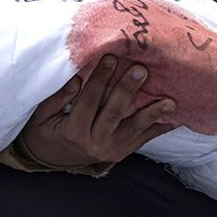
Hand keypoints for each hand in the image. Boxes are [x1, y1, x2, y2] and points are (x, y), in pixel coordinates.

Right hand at [16, 55, 178, 167]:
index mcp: (74, 131)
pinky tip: (175, 118)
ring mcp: (111, 150)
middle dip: (128, 90)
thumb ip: (57, 98)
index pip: (89, 100)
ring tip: (169, 100)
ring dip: (152, 113)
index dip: (100, 78)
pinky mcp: (122, 152)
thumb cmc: (46, 131)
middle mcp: (95, 142)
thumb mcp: (41, 116)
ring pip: (134, 128)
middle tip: (141, 70)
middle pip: (114, 112)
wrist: (51, 159)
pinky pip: (142, 139)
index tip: (110, 58)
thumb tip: (77, 80)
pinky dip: (159, 128)